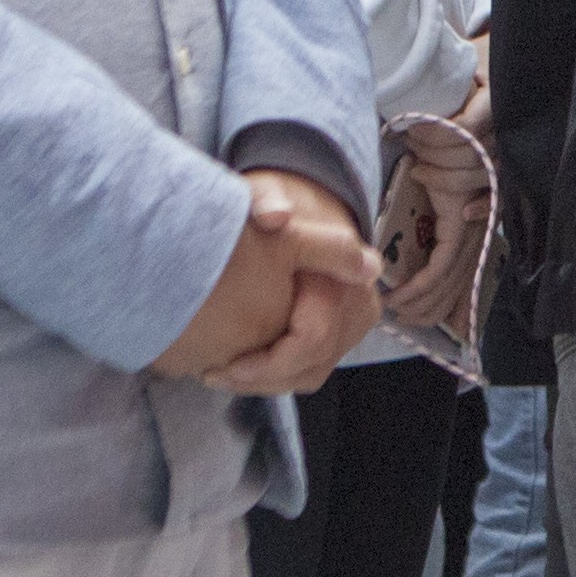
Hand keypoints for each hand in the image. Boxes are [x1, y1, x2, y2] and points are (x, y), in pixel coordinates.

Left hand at [154, 169, 377, 394]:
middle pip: (313, 363)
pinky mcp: (342, 336)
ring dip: (266, 383)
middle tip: (214, 375)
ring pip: (312, 373)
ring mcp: (354, 324)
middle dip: (261, 378)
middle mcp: (360, 304)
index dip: (270, 360)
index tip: (229, 363)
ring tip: (222, 376)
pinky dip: (277, 377)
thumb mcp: (268, 193)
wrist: (308, 212)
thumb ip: (266, 199)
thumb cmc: (283, 204)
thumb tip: (275, 216)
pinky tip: (241, 371)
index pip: (313, 337)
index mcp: (349, 274)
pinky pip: (311, 370)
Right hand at [377, 115, 494, 333]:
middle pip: (457, 285)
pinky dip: (421, 284)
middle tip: (403, 323)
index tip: (418, 317)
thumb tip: (398, 248)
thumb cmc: (433, 146)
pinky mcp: (460, 219)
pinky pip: (444, 263)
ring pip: (448, 280)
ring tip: (395, 310)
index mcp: (469, 222)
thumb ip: (420, 216)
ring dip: (419, 301)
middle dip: (429, 311)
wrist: (443, 116)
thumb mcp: (425, 187)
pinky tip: (401, 295)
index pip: (461, 277)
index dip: (442, 303)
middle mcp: (475, 227)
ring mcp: (471, 225)